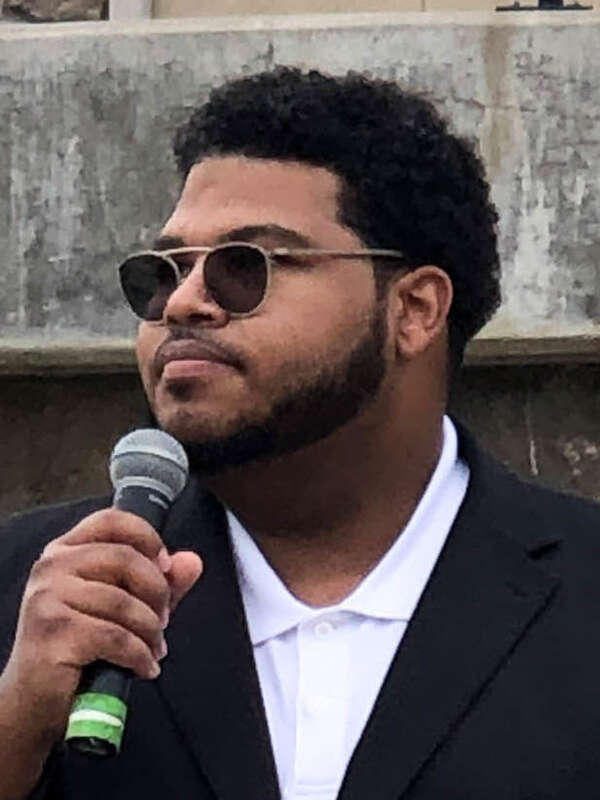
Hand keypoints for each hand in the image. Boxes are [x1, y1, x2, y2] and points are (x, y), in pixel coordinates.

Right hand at [0, 508, 202, 744]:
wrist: (36, 701)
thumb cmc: (79, 649)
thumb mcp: (123, 609)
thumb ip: (158, 583)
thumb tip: (192, 561)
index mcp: (66, 551)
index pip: (112, 521)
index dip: (147, 538)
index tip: (165, 566)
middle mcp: (52, 566)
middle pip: (125, 558)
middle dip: (157, 592)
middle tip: (163, 621)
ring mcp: (48, 597)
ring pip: (123, 602)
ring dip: (150, 631)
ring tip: (153, 649)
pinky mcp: (53, 632)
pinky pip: (115, 636)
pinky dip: (139, 655)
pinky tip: (144, 667)